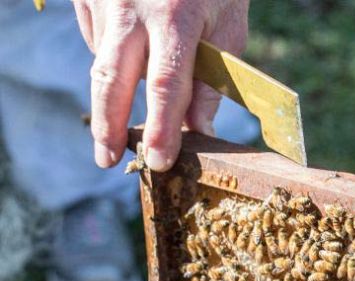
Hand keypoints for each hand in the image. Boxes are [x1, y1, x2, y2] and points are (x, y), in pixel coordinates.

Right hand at [74, 0, 248, 170]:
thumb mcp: (229, 25)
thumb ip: (211, 80)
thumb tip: (199, 131)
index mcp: (176, 17)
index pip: (166, 85)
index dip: (163, 128)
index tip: (159, 160)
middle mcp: (132, 7)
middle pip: (113, 81)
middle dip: (108, 126)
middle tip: (107, 160)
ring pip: (103, 62)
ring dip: (119, 87)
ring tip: (141, 80)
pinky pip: (95, 39)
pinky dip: (114, 53)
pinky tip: (135, 43)